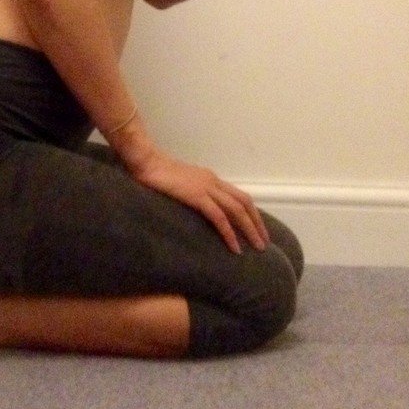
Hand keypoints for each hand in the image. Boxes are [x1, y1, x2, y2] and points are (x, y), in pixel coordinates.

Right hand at [132, 149, 270, 253]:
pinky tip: (234, 247)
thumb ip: (190, 192)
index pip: (238, 196)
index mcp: (210, 178)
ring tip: (257, 247)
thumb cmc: (155, 172)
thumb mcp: (179, 184)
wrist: (145, 161)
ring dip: (250, 229)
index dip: (251, 213)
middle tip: (264, 243)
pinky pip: (219, 217)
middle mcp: (213, 181)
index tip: (257, 229)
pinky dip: (229, 233)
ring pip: (237, 209)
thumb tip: (195, 207)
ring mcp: (206, 187)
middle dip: (257, 223)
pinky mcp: (196, 196)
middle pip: (244, 202)